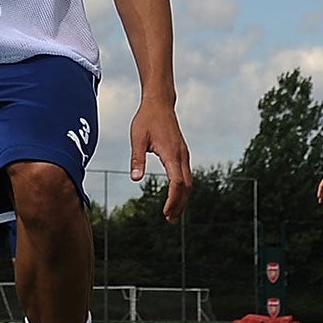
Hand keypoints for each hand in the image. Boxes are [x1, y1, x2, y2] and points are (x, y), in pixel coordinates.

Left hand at [129, 96, 191, 223]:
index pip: (176, 182)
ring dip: (182, 199)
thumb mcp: (137, 138)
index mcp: (171, 153)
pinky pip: (186, 175)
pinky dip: (182, 189)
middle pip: (186, 186)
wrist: (160, 103)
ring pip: (188, 182)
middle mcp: (181, 155)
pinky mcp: (182, 153)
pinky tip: (175, 196)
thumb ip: (137, 158)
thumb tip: (135, 178)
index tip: (165, 212)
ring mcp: (184, 154)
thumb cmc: (146, 119)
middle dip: (179, 204)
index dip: (173, 199)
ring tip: (172, 214)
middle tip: (170, 220)